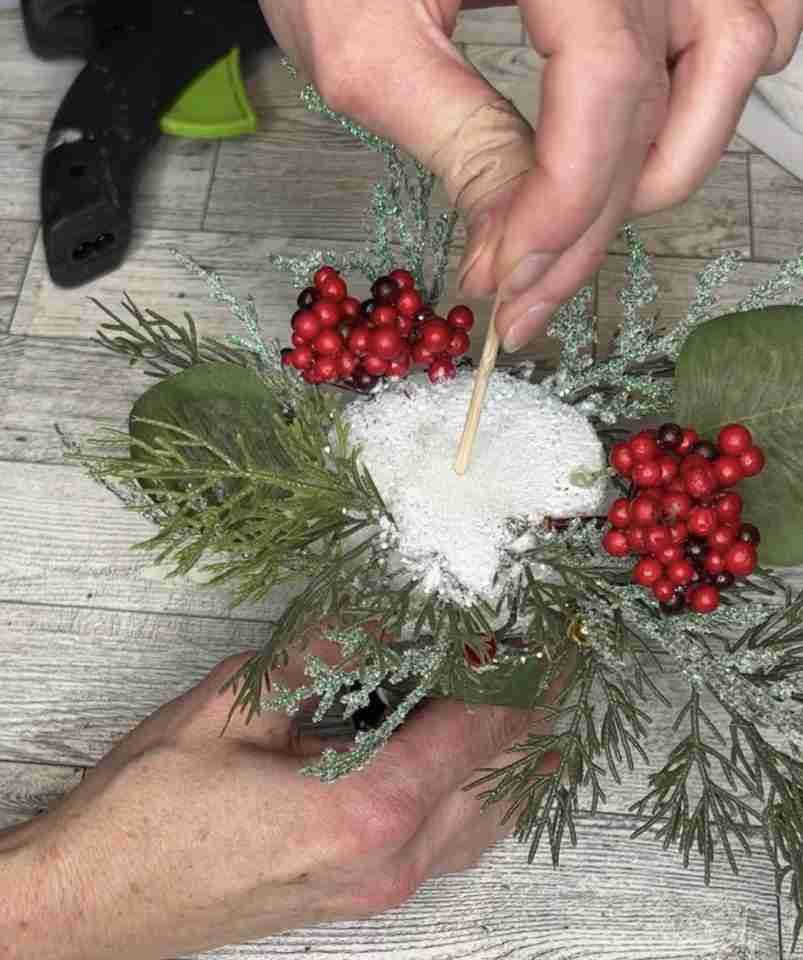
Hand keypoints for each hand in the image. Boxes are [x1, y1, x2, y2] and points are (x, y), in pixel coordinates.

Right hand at [1, 641, 559, 958]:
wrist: (92, 904)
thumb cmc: (150, 807)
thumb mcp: (232, 704)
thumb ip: (320, 653)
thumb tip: (384, 614)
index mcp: (364, 810)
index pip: (476, 731)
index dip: (517, 674)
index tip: (543, 630)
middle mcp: (389, 861)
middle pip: (498, 778)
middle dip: (531, 710)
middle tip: (550, 652)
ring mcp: (379, 890)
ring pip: (487, 822)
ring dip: (515, 754)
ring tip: (533, 695)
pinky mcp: (361, 895)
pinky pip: (454, 844)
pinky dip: (485, 795)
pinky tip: (487, 764)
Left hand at [236, 0, 802, 353]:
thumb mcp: (357, 32)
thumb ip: (451, 132)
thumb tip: (517, 242)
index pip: (604, 68)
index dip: (568, 194)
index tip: (513, 277)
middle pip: (657, 82)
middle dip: (592, 217)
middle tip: (524, 298)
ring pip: (725, 47)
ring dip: (668, 163)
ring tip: (578, 236)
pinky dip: (721, 76)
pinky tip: (663, 143)